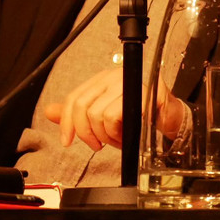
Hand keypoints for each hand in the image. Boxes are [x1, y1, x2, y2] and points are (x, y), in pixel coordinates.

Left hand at [45, 68, 187, 150]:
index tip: (68, 140)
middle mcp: (115, 75)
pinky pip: (116, 116)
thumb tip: (49, 111)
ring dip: (107, 136)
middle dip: (87, 133)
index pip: (74, 98)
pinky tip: (126, 135)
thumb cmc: (139, 116)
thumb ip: (78, 113)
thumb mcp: (104, 116)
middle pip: (83, 106)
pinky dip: (118, 133)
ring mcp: (130, 81)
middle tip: (98, 144)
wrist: (170, 117)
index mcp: (103, 79)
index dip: (67, 122)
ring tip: (117, 138)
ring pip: (99, 114)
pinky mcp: (144, 92)